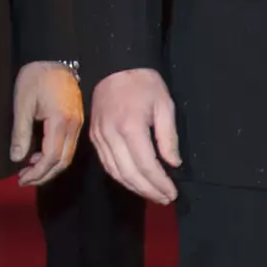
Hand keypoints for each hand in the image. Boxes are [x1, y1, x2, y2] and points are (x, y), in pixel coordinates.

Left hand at [10, 62, 82, 186]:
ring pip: (68, 156)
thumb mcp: (22, 104)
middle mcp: (74, 126)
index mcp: (60, 121)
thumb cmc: (37, 79)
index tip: (21, 178)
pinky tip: (40, 155)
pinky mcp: (78, 121)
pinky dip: (56, 157)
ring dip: (50, 168)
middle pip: (63, 161)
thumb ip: (20, 132)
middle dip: (44, 175)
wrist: (57, 61)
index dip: (37, 172)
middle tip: (24, 180)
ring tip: (29, 170)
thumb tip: (17, 158)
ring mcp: (78, 124)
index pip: (52, 156)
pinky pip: (69, 147)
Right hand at [91, 68, 181, 204]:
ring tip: (153, 196)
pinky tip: (134, 183)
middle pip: (129, 173)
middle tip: (165, 199)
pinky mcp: (94, 138)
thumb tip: (173, 164)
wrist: (115, 66)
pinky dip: (121, 178)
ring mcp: (99, 138)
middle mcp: (111, 136)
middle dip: (149, 190)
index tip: (172, 193)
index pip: (146, 165)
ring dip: (135, 188)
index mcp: (130, 127)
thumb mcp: (165, 105)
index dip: (159, 183)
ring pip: (116, 172)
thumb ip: (168, 137)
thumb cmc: (144, 83)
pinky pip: (107, 164)